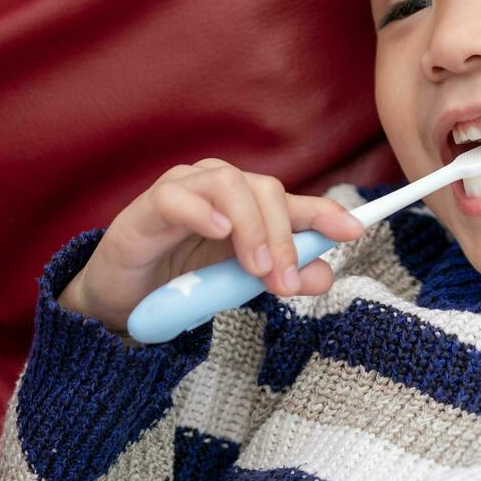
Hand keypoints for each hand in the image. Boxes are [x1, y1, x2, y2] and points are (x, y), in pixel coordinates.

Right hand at [59, 158, 365, 332]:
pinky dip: (203, 212)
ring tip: (256, 267)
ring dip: (251, 228)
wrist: (126, 295)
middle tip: (284, 281)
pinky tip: (218, 232)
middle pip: (268, 190)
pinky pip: (178, 196)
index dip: (326, 212)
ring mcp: (186, 189)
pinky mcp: (149, 205)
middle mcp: (222, 187)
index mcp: (249, 205)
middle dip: (285, 236)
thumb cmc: (185, 279)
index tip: (354, 231)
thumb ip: (281, 277)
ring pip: (230, 185)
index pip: (295, 202)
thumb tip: (323, 275)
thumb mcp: (242, 283)